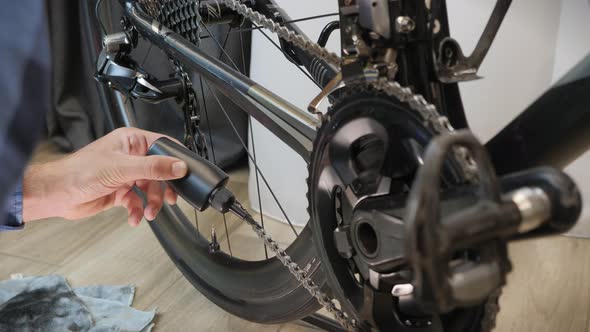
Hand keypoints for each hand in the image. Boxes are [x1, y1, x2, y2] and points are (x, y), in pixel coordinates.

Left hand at [23, 127, 187, 225]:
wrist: (57, 194)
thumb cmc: (80, 172)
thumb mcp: (123, 168)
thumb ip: (153, 168)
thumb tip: (179, 166)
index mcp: (131, 141)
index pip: (163, 146)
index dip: (175, 160)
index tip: (185, 174)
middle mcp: (130, 156)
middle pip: (159, 172)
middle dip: (163, 189)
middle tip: (169, 200)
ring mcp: (125, 175)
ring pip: (150, 189)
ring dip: (152, 203)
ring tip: (149, 212)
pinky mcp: (120, 191)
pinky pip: (137, 202)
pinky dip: (138, 211)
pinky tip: (135, 217)